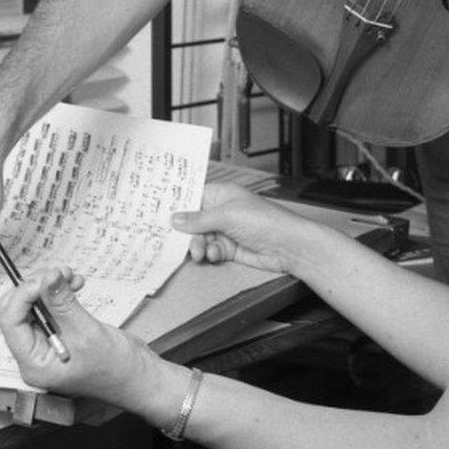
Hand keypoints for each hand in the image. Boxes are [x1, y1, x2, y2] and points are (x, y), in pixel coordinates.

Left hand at [0, 267, 157, 403]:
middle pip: (18, 311)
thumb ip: (63, 304)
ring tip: (70, 276)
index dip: (24, 294)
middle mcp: (36, 354)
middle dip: (36, 287)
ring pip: (35, 305)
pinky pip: (51, 306)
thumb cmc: (116, 370)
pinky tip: (75, 284)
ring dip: (50, 285)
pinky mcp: (62, 332)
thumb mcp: (88, 334)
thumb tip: (47, 278)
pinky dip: (60, 291)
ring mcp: (48, 342)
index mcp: (34, 364)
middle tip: (57, 273)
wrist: (139, 377)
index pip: (11, 322)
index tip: (45, 277)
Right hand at [172, 183, 316, 274]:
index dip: (178, 206)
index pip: (193, 197)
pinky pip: (211, 250)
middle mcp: (222, 211)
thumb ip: (199, 219)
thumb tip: (175, 219)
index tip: (161, 216)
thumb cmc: (264, 220)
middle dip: (187, 233)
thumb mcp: (227, 215)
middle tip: (182, 243)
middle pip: (193, 221)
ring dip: (198, 246)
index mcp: (221, 194)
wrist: (287, 246)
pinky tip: (216, 254)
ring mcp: (226, 230)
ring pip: (200, 238)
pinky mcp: (230, 248)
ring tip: (201, 252)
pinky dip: (210, 254)